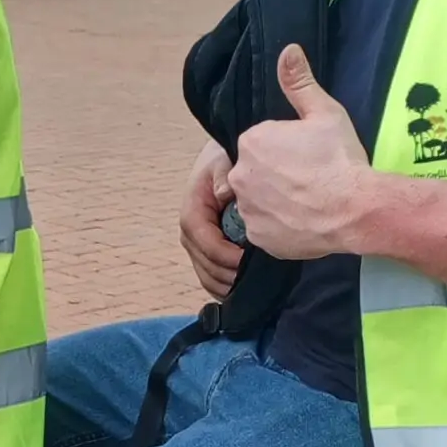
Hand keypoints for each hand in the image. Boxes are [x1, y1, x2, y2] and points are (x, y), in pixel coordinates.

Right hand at [179, 142, 242, 299]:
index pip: (203, 239)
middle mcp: (190, 230)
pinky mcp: (208, 252)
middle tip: (255, 277)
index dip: (223, 253)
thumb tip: (223, 193)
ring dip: (227, 284)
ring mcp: (198, 244)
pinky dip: (227, 285)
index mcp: (192, 209)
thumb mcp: (225, 160)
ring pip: (207, 275)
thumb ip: (224, 174)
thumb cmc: (227, 161)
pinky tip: (246, 286)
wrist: (228, 162)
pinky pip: (213, 276)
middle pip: (204, 263)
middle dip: (228, 274)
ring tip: (252, 284)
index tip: (247, 258)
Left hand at [227, 45, 375, 260]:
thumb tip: (288, 51)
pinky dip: (280, 226)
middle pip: (256, 172)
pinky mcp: (258, 237)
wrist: (355, 209)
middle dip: (277, 175)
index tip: (307, 157)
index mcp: (252, 141)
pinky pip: (265, 228)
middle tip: (309, 179)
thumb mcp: (325, 113)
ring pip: (258, 201)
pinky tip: (302, 221)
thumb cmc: (340, 159)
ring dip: (276, 201)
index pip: (262, 143)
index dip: (286, 149)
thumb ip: (300, 83)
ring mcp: (248, 209)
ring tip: (307, 202)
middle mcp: (241, 175)